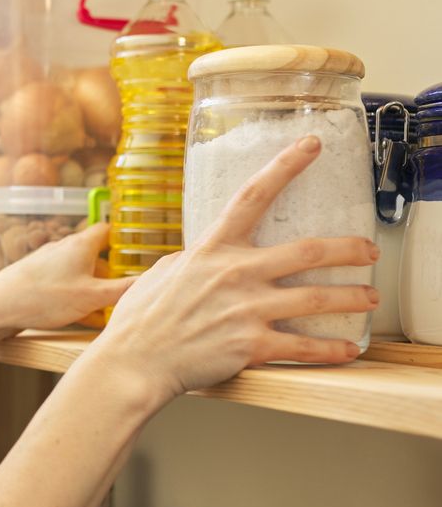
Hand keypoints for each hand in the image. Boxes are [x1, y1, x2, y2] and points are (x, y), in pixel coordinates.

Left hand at [0, 221, 135, 335]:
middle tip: (127, 288)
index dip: (125, 239)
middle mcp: (63, 249)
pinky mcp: (36, 279)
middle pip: (95, 255)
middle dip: (112, 272)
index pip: (108, 231)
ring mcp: (48, 263)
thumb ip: (124, 289)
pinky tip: (82, 317)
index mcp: (80, 245)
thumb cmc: (43, 297)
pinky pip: (65, 286)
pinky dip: (77, 298)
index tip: (140, 250)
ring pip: (80, 273)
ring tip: (107, 310)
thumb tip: (151, 280)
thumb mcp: (92, 297)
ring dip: (95, 289)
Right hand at [91, 135, 379, 401]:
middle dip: (348, 249)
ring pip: (317, 299)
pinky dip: (333, 349)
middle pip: (307, 251)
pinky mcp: (251, 345)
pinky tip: (349, 349)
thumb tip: (210, 252)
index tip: (311, 145)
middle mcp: (235, 274)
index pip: (253, 196)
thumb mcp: (166, 272)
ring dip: (352, 297)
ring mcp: (246, 309)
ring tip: (370, 297)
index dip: (285, 166)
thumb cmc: (143, 318)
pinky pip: (304, 347)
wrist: (135, 361)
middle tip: (369, 250)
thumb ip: (197, 258)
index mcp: (212, 249)